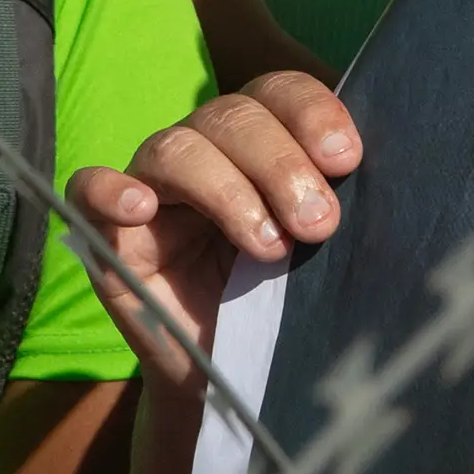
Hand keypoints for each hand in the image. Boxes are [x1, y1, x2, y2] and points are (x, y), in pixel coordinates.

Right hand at [73, 72, 361, 392]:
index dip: (312, 113)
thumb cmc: (287, 306)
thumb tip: (385, 176)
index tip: (348, 159)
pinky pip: (88, 188)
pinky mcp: (109, 233)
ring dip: (227, 189)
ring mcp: (154, 187)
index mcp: (264, 140)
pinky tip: (142, 208)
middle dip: (281, 165)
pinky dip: (111, 189)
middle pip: (232, 117)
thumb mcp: (325, 254)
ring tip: (267, 245)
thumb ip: (339, 205)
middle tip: (319, 222)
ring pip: (176, 147)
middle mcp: (206, 151)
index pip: (279, 91)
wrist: (236, 382)